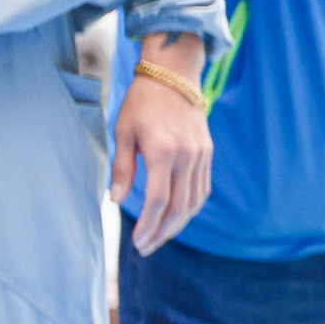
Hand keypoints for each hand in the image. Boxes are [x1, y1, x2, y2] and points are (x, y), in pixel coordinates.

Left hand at [117, 39, 213, 254]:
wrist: (174, 75)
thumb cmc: (142, 102)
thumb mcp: (123, 132)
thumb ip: (122, 168)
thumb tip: (116, 200)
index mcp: (163, 150)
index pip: (157, 200)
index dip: (147, 226)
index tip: (137, 241)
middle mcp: (187, 156)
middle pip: (178, 208)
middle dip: (161, 233)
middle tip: (146, 247)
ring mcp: (201, 155)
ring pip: (193, 203)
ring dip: (177, 225)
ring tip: (159, 237)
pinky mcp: (207, 154)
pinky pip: (202, 190)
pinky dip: (190, 208)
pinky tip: (176, 217)